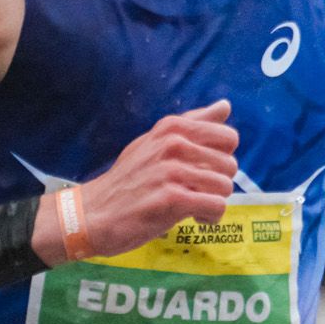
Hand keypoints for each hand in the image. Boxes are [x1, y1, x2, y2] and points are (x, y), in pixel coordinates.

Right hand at [51, 105, 238, 261]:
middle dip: (218, 183)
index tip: (201, 169)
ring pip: (225, 186)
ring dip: (214, 202)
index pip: (228, 137)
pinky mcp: (172, 199)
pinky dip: (210, 217)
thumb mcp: (155, 142)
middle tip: (195, 192)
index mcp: (172, 128)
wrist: (94, 212)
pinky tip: (193, 217)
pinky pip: (216, 206)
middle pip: (230, 164)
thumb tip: (225, 106)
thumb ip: (193, 123)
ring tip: (192, 206)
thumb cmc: (128, 180)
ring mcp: (172, 171)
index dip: (221, 158)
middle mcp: (173, 144)